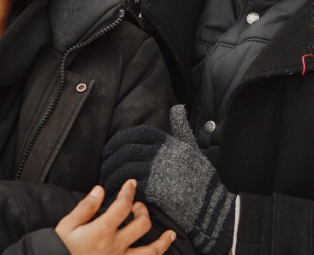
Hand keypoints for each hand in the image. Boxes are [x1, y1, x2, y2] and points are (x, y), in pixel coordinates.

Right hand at [56, 180, 175, 254]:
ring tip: (170, 234)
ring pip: (150, 252)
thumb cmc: (60, 249)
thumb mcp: (67, 226)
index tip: (131, 184)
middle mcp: (115, 247)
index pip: (123, 206)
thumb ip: (85, 207)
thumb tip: (100, 190)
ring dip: (162, 242)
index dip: (129, 191)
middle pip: (141, 225)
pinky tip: (157, 253)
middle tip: (137, 207)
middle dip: (142, 211)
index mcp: (101, 232)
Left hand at [100, 106, 234, 253]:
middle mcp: (160, 154)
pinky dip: (120, 191)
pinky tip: (116, 195)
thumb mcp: (192, 146)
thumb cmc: (201, 176)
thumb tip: (177, 109)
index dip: (118, 141)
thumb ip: (181, 127)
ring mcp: (157, 171)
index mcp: (167, 142)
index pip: (135, 134)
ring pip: (124, 169)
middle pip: (125, 151)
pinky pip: (130, 187)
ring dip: (111, 176)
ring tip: (107, 183)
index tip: (110, 150)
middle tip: (104, 169)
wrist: (210, 204)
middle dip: (110, 160)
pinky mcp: (154, 190)